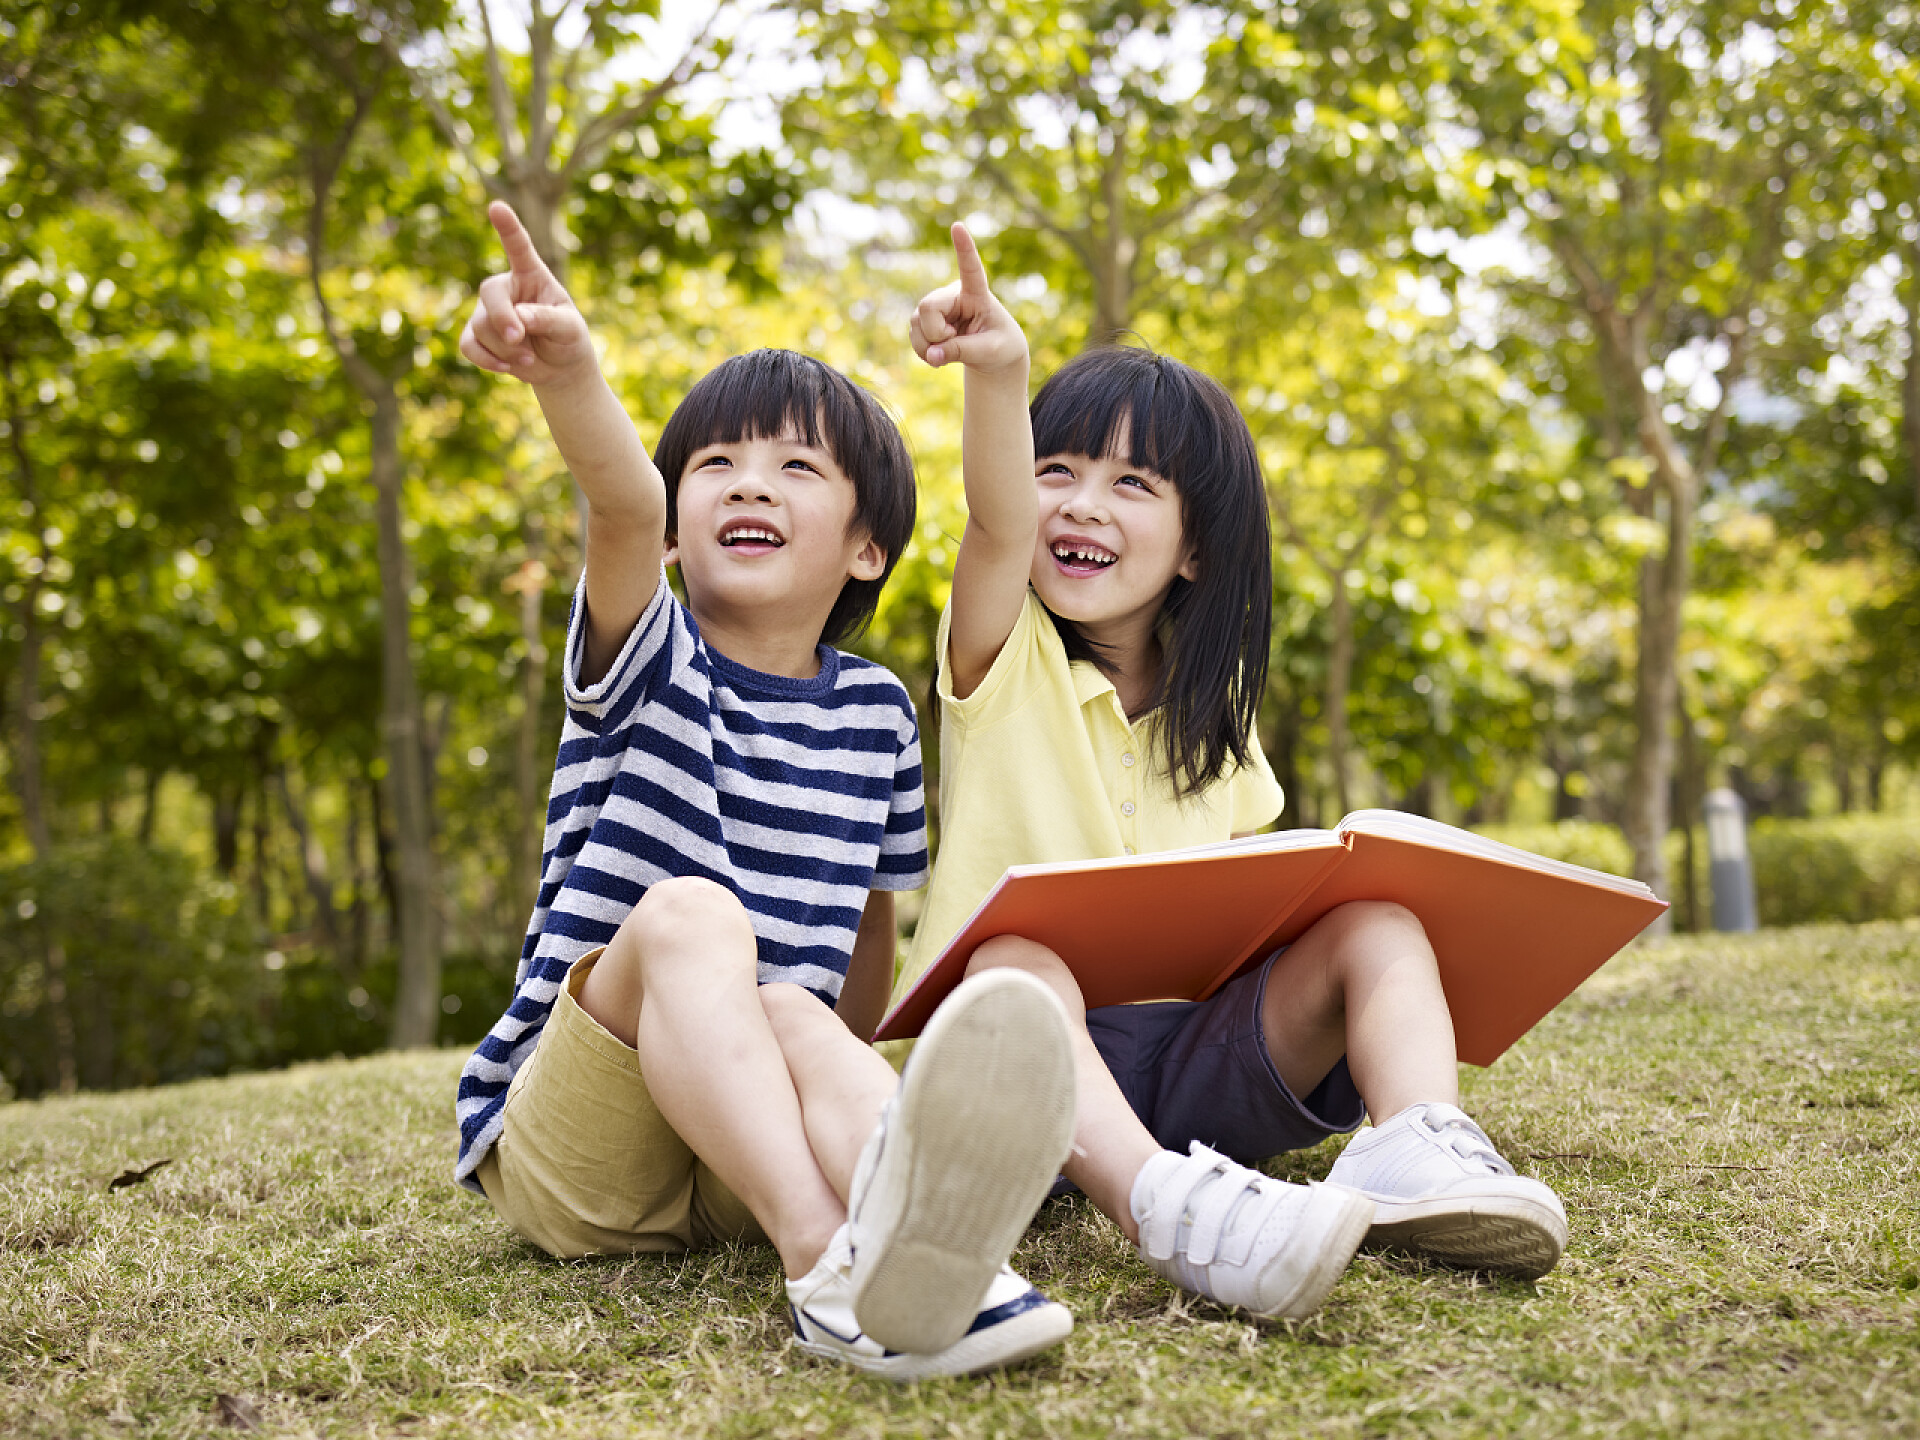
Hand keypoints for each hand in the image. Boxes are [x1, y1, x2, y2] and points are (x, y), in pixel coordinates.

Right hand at [460, 202, 596, 386]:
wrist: (559, 367)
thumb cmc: (567, 338)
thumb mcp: (569, 329)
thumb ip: (547, 319)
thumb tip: (520, 317)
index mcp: (532, 275)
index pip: (519, 248)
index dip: (508, 228)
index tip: (497, 207)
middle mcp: (507, 288)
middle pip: (489, 293)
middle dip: (503, 320)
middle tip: (520, 339)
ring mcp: (488, 311)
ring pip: (481, 326)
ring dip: (506, 349)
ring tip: (529, 357)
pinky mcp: (477, 335)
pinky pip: (468, 345)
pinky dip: (486, 360)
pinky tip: (506, 368)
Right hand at [909, 223, 1026, 373]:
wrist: (993, 355)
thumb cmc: (1000, 346)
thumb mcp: (989, 351)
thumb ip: (961, 352)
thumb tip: (931, 355)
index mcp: (977, 293)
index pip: (971, 268)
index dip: (964, 248)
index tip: (958, 226)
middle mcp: (953, 294)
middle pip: (928, 307)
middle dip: (935, 334)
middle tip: (952, 342)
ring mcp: (936, 306)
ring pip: (916, 323)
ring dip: (929, 346)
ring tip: (949, 351)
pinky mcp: (924, 320)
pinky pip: (913, 336)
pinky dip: (924, 351)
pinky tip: (937, 354)